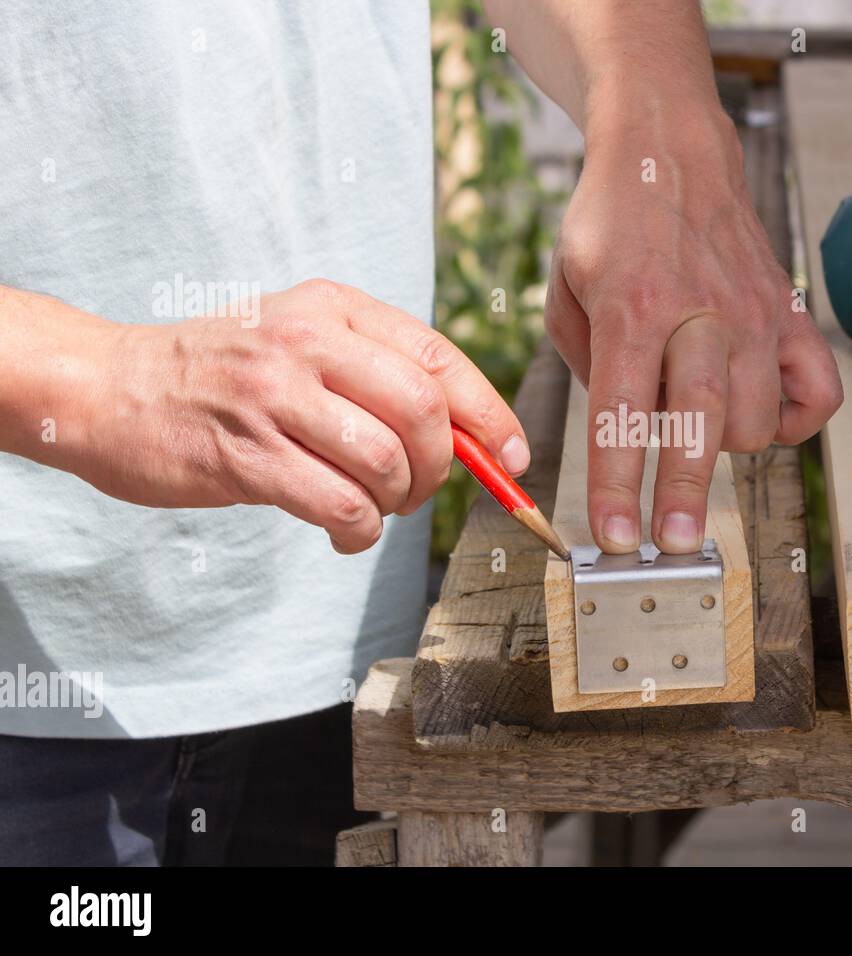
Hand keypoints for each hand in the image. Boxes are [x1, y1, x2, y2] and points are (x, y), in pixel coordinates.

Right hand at [29, 280, 527, 552]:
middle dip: (442, 465)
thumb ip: (377, 374)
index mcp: (331, 308)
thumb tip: (470, 436)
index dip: (490, 414)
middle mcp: (306, 342)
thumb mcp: (300, 341)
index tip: (512, 456)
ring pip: (385, 462)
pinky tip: (344, 533)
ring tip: (374, 507)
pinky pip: (339, 505)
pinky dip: (359, 532)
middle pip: (422, 411)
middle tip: (422, 488)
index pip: (439, 358)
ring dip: (397, 501)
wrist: (106, 387)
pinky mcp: (245, 455)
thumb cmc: (222, 375)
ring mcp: (273, 396)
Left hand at [544, 103, 842, 553]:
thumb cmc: (613, 223)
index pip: (621, 413)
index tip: (613, 535)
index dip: (616, 484)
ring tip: (698, 427)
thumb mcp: (564, 288)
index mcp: (630, 308)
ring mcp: (754, 314)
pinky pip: (817, 394)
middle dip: (682, 491)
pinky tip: (759, 413)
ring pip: (756, 418)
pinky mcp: (790, 314)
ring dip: (725, 445)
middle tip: (672, 545)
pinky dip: (794, 421)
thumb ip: (584, 366)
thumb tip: (622, 437)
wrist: (672, 151)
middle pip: (698, 421)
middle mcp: (698, 313)